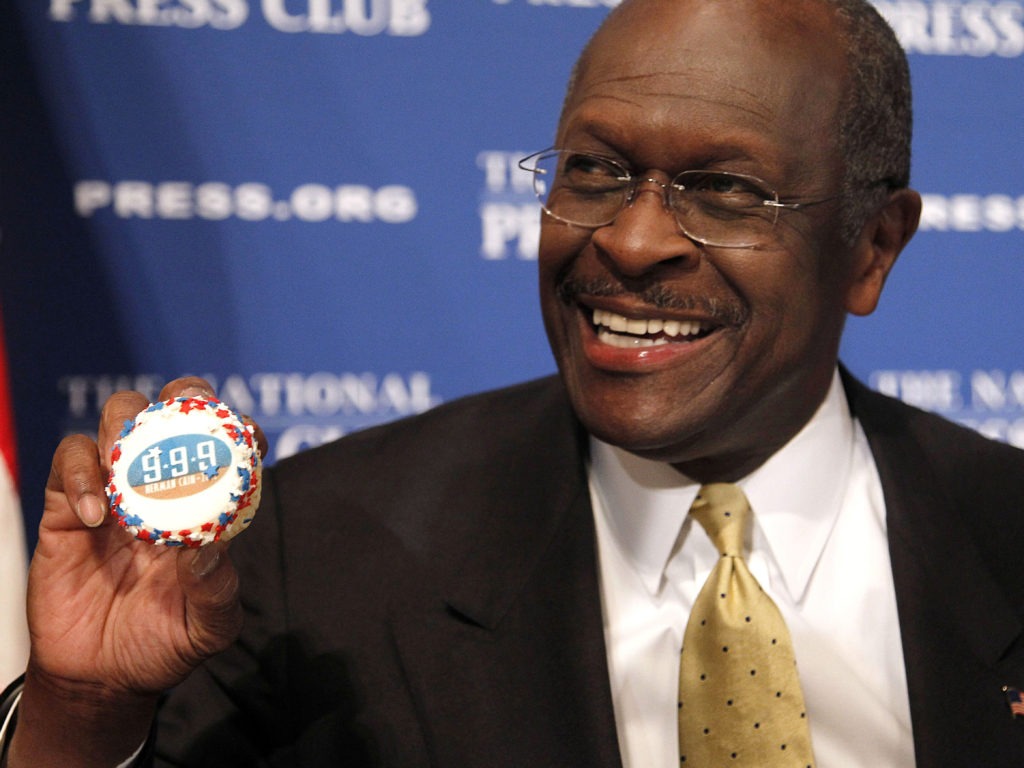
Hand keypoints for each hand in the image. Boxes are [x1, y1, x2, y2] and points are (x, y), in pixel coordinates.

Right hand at [9, 377, 261, 766]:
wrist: (100, 676)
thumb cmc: (164, 643)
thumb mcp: (206, 628)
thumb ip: (216, 593)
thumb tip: (209, 548)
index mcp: (205, 504)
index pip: (226, 447)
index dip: (238, 429)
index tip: (247, 434)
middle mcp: (162, 486)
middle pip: (172, 412)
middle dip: (183, 395)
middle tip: (184, 408)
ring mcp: (114, 491)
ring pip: (117, 421)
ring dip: (123, 426)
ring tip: (124, 460)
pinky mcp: (66, 506)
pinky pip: (68, 464)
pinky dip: (81, 475)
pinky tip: (94, 515)